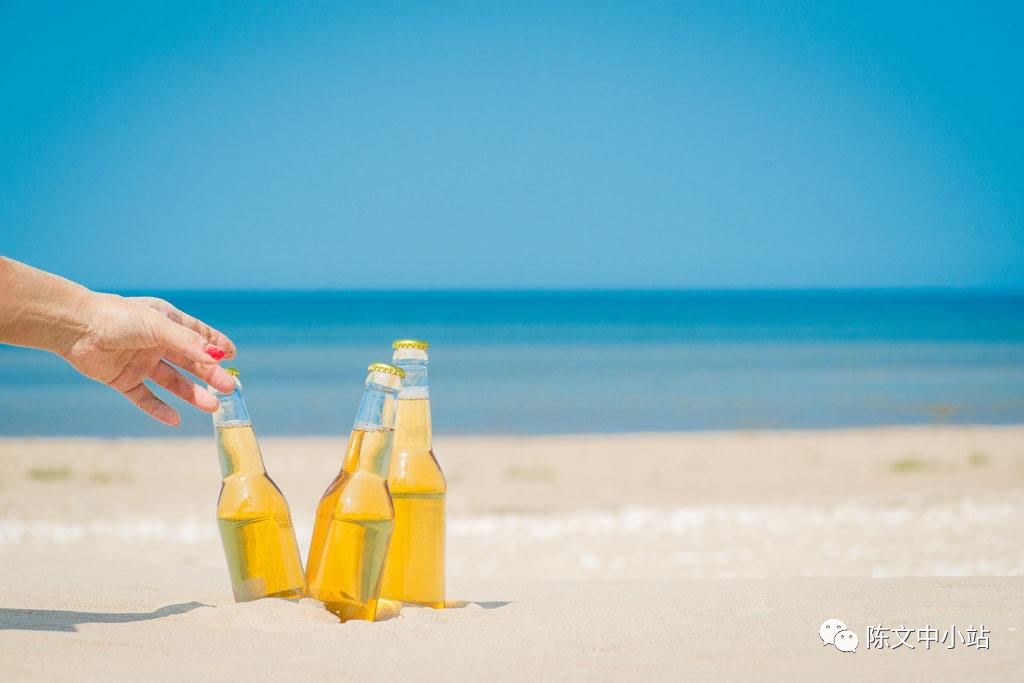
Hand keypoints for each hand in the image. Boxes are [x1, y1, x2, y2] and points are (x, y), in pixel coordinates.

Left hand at [62, 293, 237, 424]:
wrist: (75, 328)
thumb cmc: (118, 317)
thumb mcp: (158, 326)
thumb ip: (188, 342)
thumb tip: (218, 357)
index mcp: (166, 322)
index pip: (197, 335)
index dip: (215, 344)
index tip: (232, 356)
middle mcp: (155, 343)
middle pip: (189, 362)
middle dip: (210, 375)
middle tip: (229, 389)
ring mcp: (140, 362)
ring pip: (172, 382)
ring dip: (192, 394)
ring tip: (212, 407)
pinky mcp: (123, 380)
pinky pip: (145, 398)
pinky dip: (159, 409)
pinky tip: (175, 419)